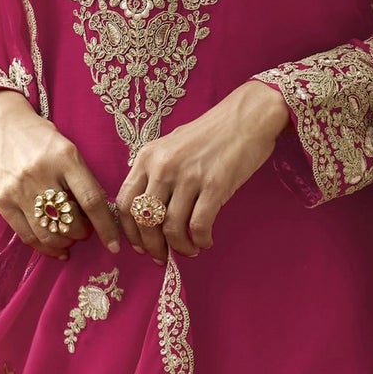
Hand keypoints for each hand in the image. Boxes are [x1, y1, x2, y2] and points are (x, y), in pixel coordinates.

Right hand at [0, 90, 121, 257]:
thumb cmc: (38, 136)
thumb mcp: (66, 149)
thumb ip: (82, 178)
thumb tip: (99, 213)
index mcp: (65, 158)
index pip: (91, 200)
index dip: (106, 227)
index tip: (114, 244)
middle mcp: (41, 174)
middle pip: (70, 222)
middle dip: (82, 233)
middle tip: (84, 230)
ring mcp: (19, 190)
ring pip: (48, 234)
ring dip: (64, 242)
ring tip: (68, 238)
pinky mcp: (2, 201)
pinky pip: (26, 235)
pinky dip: (44, 246)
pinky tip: (54, 247)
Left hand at [116, 80, 288, 260]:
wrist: (247, 116)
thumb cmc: (211, 133)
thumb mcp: (172, 146)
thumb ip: (156, 173)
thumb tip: (149, 212)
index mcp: (148, 157)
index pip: (125, 202)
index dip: (129, 231)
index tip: (140, 245)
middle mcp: (163, 166)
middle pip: (145, 220)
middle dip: (153, 246)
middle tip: (163, 257)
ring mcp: (188, 176)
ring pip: (171, 227)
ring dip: (179, 247)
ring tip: (189, 250)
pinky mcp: (214, 185)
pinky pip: (199, 225)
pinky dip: (200, 240)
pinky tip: (205, 241)